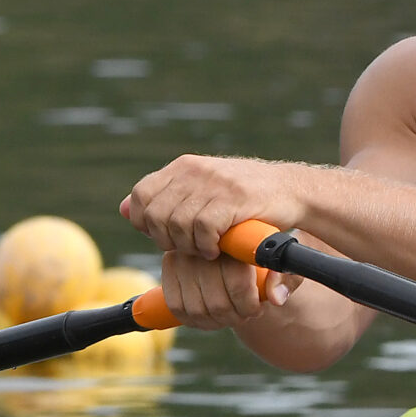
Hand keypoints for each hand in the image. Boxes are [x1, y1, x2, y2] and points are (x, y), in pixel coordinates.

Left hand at [121, 154, 307, 260]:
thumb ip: (165, 199)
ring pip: (177, 224)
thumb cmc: (245, 197)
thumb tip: (124, 210)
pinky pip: (202, 229)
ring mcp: (213, 183)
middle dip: (167, 239)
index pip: (141, 196)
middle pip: (155, 215)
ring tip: (204, 250)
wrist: (291, 190)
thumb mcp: (201, 191)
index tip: (166, 236)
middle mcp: (194, 170)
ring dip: (188, 246)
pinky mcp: (233, 199)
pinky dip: (206, 246)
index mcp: (183, 166)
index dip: (145, 222)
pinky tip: (217, 249)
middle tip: (188, 248)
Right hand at [158, 249, 295, 328]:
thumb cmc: (264, 255)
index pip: (238, 283)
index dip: (249, 304)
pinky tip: (210, 319)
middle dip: (235, 316)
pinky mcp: (168, 267)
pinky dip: (196, 321)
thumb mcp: (284, 263)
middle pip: (217, 302)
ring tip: (231, 317)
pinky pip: (177, 307)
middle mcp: (205, 243)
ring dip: (217, 322)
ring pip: (197, 309)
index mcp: (234, 237)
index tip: (258, 308)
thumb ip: (287, 277)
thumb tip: (276, 298)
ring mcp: (183, 254)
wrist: (238, 242)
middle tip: (246, 315)